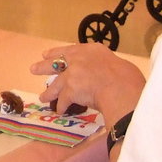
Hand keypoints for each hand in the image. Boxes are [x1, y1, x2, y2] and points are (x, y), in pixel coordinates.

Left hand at [30, 43, 145, 125]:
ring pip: (56, 84)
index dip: (58, 52)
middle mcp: (79, 59)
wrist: (121, 87)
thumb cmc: (127, 77)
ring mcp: (72, 73)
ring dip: (49, 92)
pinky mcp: (70, 89)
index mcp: (92, 50)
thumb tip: (106, 75)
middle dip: (44, 66)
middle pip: (56, 62)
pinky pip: (63, 100)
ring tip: (42, 97)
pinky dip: (62, 106)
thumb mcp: (118, 63)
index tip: (47, 54)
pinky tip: (60, 111)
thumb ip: (105, 66)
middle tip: (33, 69)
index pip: (71, 49)